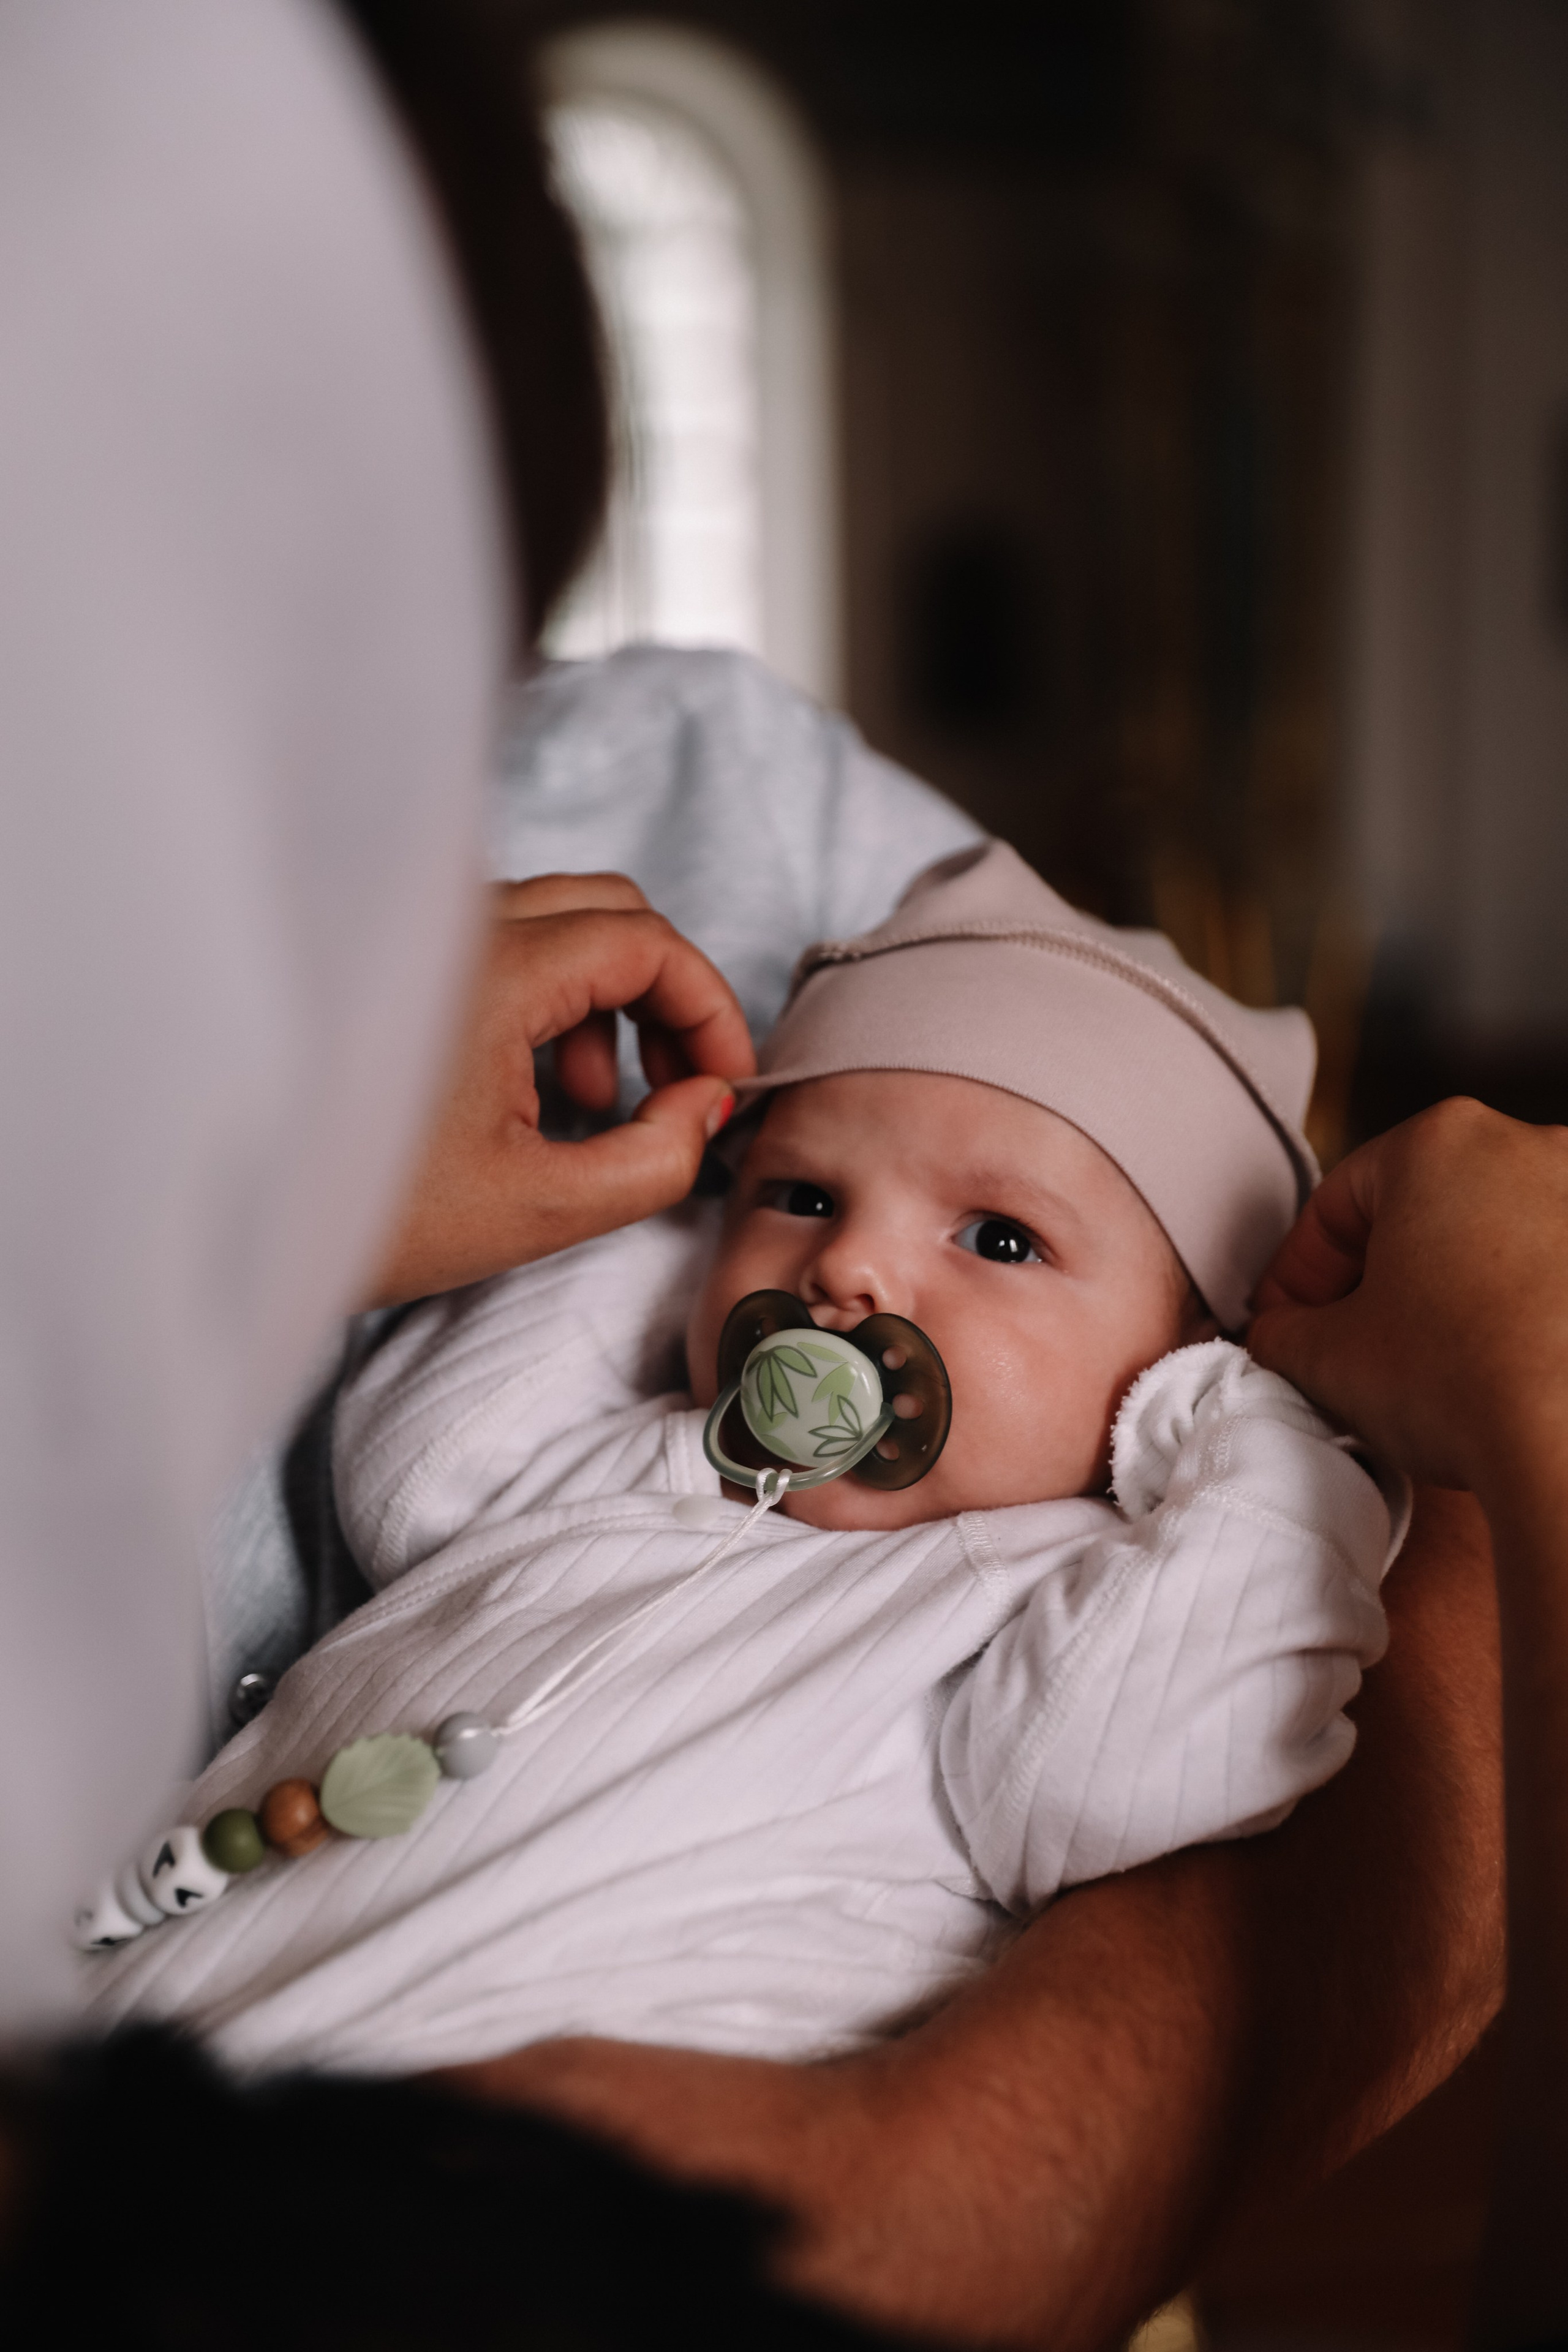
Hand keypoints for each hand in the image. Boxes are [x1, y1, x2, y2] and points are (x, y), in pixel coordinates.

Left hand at [368, 874, 753, 1304]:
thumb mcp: (545, 1208)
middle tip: (682, 1088)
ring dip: (608, 1007)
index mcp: (495, 969)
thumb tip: (708, 1107)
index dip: (710, 1009)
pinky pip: (509, 950)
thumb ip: (658, 1158)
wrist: (244, 1228)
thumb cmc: (374, 1217)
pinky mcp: (402, 968)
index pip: (648, 942)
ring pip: (561, 928)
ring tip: (597, 1107)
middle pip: (612, 914)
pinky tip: (539, 1093)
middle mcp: (458, 929)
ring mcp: (425, 941)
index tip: (726, 1081)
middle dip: (666, 1000)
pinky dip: (552, 1006)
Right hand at [1249, 1098, 1567, 1493]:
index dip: (1296, 1274)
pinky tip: (1495, 1366)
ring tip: (1426, 1364)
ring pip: (1489, 1241)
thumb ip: (1282, 1330)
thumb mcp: (1325, 1357)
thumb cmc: (1460, 1383)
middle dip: (1376, 1278)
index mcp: (1439, 1142)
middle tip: (1345, 1344)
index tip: (1285, 1321)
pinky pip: (1547, 1275)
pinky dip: (1517, 1309)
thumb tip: (1282, 1332)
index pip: (1336, 1205)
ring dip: (1449, 1291)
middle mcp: (1527, 1147)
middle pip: (1419, 1213)